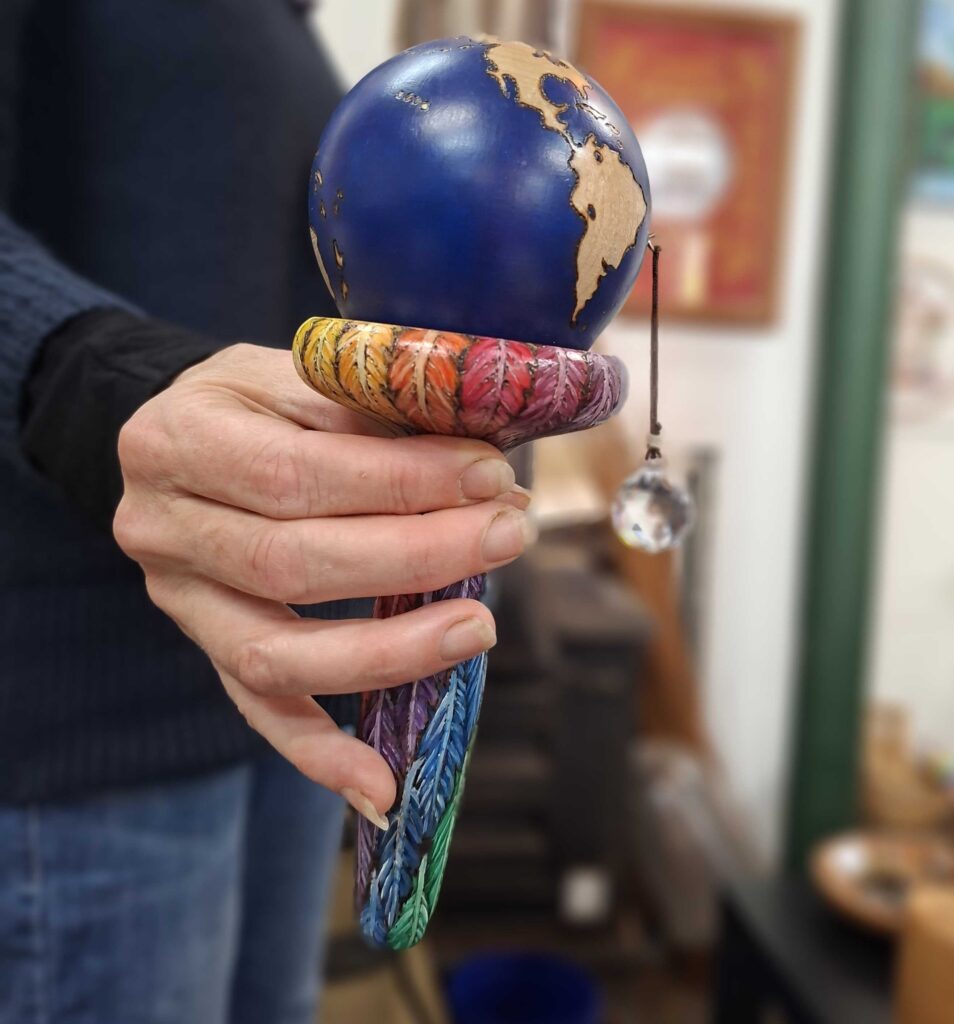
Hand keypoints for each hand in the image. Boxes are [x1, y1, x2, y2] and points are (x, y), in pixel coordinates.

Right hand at [113, 343, 531, 824]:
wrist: (176, 438)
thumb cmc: (255, 402)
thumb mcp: (302, 377)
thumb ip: (380, 418)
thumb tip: (489, 478)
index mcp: (179, 439)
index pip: (298, 474)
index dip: (401, 483)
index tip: (490, 479)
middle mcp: (162, 528)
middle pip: (292, 565)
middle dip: (414, 557)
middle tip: (507, 537)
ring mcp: (179, 602)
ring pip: (277, 655)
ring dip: (388, 653)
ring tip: (479, 628)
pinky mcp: (205, 647)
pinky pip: (259, 712)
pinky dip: (320, 755)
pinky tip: (382, 788)